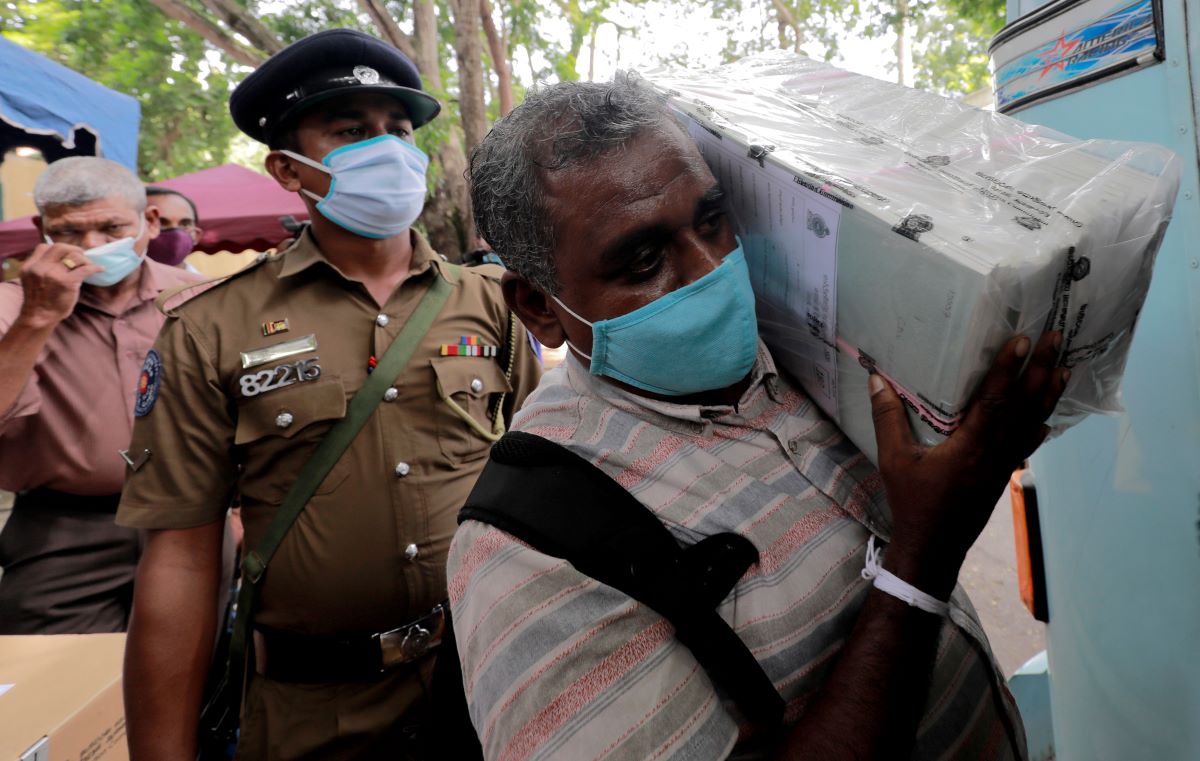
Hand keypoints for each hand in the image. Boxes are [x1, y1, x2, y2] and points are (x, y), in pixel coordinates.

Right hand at [16, 243, 103, 328]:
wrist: (39, 317)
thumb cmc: (40, 299)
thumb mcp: (33, 278)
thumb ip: (42, 267)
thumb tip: (64, 257)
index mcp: (30, 266)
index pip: (44, 247)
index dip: (58, 249)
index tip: (67, 254)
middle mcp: (40, 267)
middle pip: (59, 247)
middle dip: (73, 249)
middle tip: (81, 255)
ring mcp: (53, 274)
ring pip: (74, 256)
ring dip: (85, 260)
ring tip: (89, 265)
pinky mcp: (66, 282)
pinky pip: (85, 269)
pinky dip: (95, 267)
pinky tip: (100, 269)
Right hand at [867, 332, 1068, 597]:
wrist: (933, 547)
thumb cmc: (912, 503)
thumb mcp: (894, 459)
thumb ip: (887, 418)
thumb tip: (876, 379)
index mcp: (971, 446)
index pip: (996, 400)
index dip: (1010, 369)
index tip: (1023, 340)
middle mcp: (995, 452)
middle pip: (1026, 406)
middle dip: (1041, 370)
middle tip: (1055, 338)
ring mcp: (1003, 464)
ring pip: (1033, 423)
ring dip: (1048, 394)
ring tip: (1062, 367)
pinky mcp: (1002, 475)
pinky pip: (1027, 443)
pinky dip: (1039, 424)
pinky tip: (1046, 417)